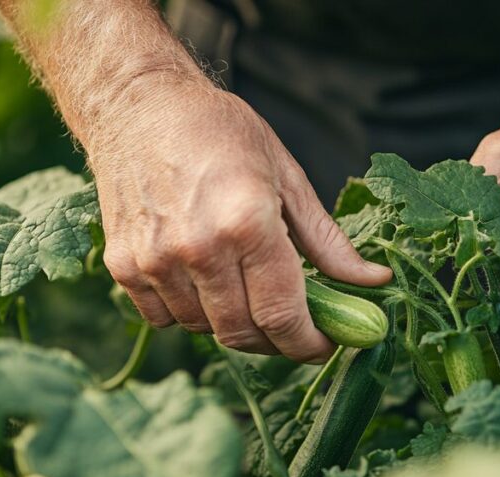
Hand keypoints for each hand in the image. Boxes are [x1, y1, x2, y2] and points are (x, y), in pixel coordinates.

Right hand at [90, 79, 390, 361]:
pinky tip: (202, 280)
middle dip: (275, 341)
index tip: (324, 347)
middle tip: (291, 326)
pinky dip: (189, 312)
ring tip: (244, 288)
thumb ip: (327, 241)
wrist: (139, 106)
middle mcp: (199, 248)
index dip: (309, 344)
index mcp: (248, 223)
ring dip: (231, 323)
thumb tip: (376, 283)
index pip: (282, 316)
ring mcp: (155, 261)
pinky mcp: (123, 266)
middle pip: (243, 333)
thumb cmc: (220, 133)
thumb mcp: (286, 177)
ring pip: (204, 329)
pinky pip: (164, 319)